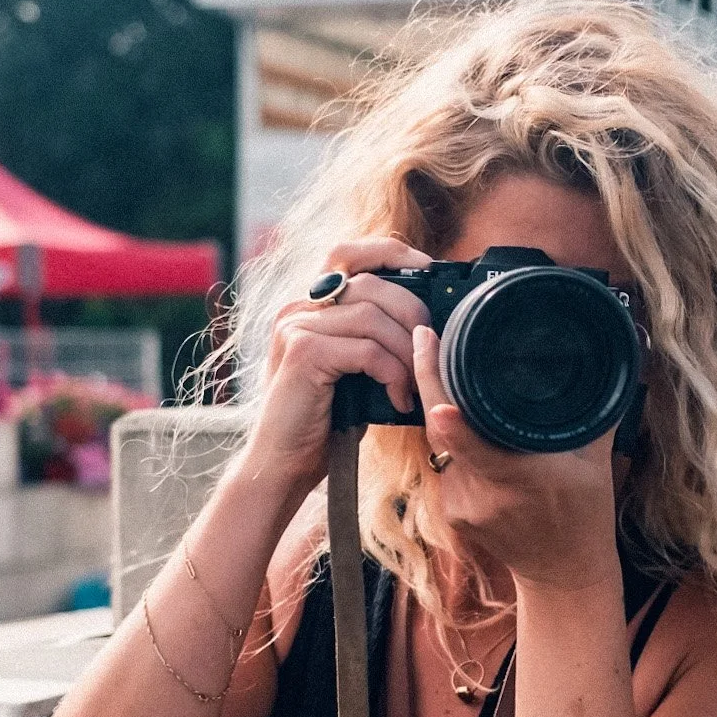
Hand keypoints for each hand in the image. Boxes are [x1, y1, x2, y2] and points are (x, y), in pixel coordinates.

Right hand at [246, 237, 431, 495]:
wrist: (284, 464)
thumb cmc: (325, 421)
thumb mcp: (354, 370)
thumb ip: (376, 338)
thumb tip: (427, 324)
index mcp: (309, 304)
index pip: (349, 253)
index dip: (393, 254)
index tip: (430, 271)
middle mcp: (297, 306)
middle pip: (371, 283)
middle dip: (413, 313)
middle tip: (432, 350)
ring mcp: (296, 326)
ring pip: (372, 316)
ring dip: (407, 352)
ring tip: (415, 385)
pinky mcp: (303, 353)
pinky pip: (366, 349)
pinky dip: (392, 373)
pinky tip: (398, 398)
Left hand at [413, 326, 620, 591]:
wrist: (562, 574)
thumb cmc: (586, 513)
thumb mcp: (597, 462)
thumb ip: (595, 413)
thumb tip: (608, 360)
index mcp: (522, 479)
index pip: (473, 442)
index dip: (448, 408)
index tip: (432, 362)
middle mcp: (485, 494)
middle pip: (444, 432)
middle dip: (429, 381)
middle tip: (425, 336)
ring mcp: (462, 506)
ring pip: (438, 445)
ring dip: (440, 409)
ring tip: (440, 362)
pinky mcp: (451, 512)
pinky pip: (443, 462)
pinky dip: (450, 439)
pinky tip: (457, 416)